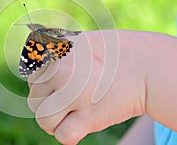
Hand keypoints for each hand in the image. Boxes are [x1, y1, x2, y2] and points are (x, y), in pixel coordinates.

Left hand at [27, 30, 146, 143]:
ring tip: (71, 112)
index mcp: (55, 52)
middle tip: (68, 97)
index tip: (56, 82)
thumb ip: (53, 50)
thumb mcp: (79, 41)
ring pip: (43, 119)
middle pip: (34, 98)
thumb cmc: (111, 53)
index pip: (30, 75)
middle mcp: (61, 71)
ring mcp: (73, 93)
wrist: (146, 66)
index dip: (42, 81)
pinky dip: (70, 134)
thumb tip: (33, 59)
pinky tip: (81, 123)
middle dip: (47, 101)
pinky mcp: (89, 116)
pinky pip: (63, 135)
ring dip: (54, 121)